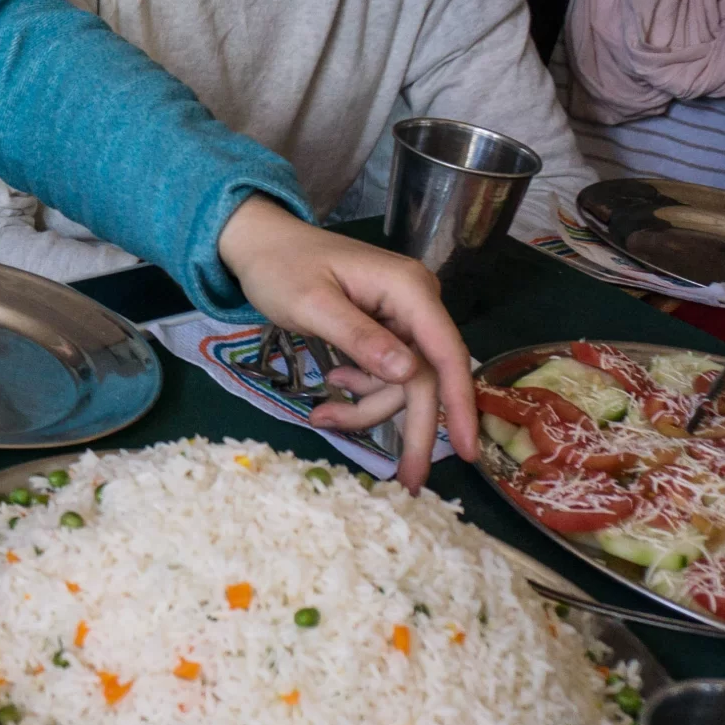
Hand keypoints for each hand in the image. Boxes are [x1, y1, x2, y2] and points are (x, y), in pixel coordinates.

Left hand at [214, 197, 476, 489]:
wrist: (258, 243)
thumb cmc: (280, 267)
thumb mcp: (312, 305)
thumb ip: (359, 338)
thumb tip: (408, 373)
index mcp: (409, 290)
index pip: (446, 354)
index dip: (459, 404)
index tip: (466, 451)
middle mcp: (416, 303)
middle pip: (427, 377)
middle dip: (412, 427)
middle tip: (408, 482)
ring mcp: (402, 317)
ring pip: (403, 383)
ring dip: (367, 407)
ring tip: (321, 417)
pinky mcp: (385, 330)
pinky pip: (385, 373)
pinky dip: (360, 391)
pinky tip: (330, 391)